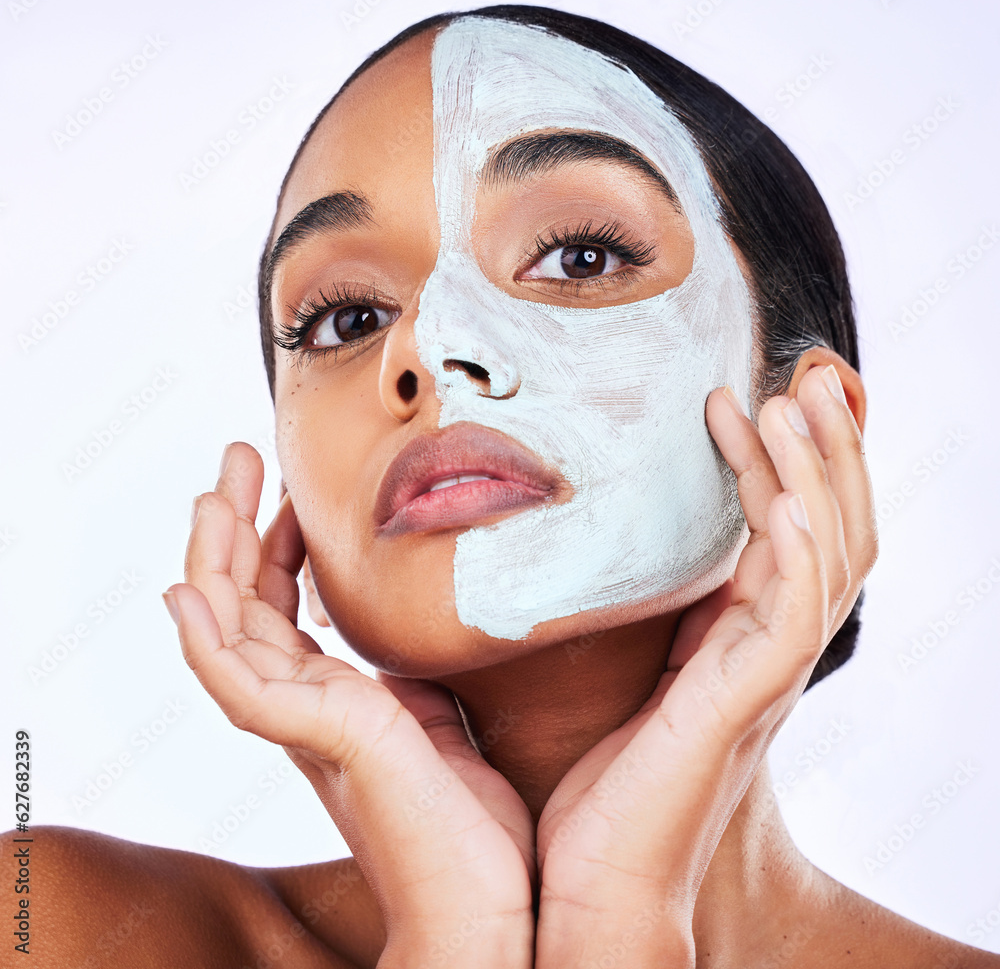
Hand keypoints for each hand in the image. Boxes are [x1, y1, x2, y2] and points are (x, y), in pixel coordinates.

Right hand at [164, 443, 534, 966]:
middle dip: (236, 527)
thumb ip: (416, 672)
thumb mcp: (447, 717)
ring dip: (213, 560)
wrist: (490, 908)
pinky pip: (241, 687)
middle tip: (240, 456)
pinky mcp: (323, 743)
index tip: (289, 487)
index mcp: (338, 699)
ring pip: (232, 631)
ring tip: (212, 493)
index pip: (285, 607)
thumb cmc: (475, 824)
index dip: (278, 543)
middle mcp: (309, 708)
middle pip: (246, 603)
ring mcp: (308, 727)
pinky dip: (207, 640)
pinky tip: (188, 592)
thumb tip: (423, 618)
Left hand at [533, 364, 876, 967]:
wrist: (590, 884)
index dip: (781, 464)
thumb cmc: (594, 788)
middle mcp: (768, 655)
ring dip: (816, 476)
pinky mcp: (742, 707)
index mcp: (739, 643)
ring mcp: (764, 681)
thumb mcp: (617, 674)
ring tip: (793, 401)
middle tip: (807, 375)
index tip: (743, 398)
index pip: (789, 535)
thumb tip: (578, 548)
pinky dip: (795, 551)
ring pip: (827, 559)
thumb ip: (626, 616)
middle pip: (833, 532)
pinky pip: (792, 618)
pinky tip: (781, 498)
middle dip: (826, 450)